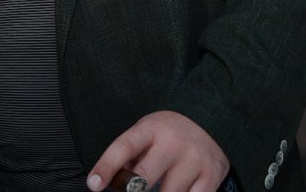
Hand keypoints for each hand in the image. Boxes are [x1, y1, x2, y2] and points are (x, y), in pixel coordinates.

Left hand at [87, 111, 229, 191]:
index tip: (94, 185)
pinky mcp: (211, 176)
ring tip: (159, 186)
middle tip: (132, 191)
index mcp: (150, 129)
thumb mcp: (146, 134)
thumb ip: (130, 157)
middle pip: (144, 178)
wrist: (210, 120)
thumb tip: (112, 183)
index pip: (124, 148)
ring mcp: (194, 160)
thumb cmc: (168, 134)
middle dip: (133, 190)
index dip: (106, 167)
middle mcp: (172, 143)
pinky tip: (179, 189)